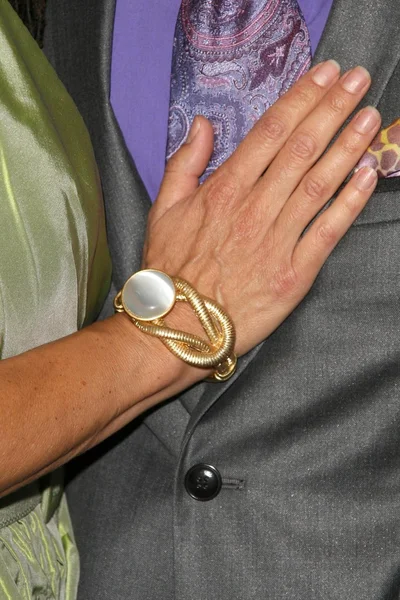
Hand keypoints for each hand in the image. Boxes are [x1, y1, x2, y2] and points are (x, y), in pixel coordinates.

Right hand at [144, 61, 379, 356]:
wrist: (179, 326)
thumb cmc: (170, 270)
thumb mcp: (163, 209)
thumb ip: (184, 163)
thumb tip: (203, 124)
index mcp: (223, 190)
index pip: (270, 132)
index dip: (302, 99)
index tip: (324, 75)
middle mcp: (254, 208)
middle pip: (301, 148)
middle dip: (333, 109)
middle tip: (357, 81)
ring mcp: (276, 240)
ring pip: (319, 184)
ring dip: (348, 146)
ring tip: (370, 117)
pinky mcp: (294, 274)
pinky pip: (328, 232)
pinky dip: (350, 202)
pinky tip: (368, 174)